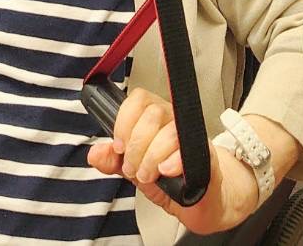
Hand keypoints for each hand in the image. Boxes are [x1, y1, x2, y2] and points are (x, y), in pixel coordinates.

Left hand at [87, 88, 260, 235]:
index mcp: (155, 118)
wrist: (203, 202)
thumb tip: (95, 154)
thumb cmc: (171, 181)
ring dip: (151, 157)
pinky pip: (189, 148)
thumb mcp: (135, 171)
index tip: (119, 146)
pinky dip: (173, 162)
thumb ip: (113, 161)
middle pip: (151, 114)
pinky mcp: (207, 153)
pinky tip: (166, 172)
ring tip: (148, 175)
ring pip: (168, 131)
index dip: (124, 121)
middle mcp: (174, 121)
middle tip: (133, 168)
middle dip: (135, 146)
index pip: (138, 99)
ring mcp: (192, 136)